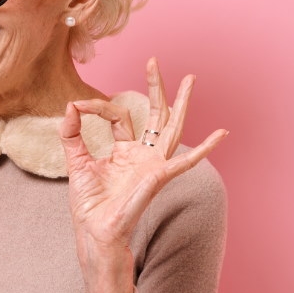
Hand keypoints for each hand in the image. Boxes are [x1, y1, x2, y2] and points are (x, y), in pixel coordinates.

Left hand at [59, 58, 227, 292]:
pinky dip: (205, 148)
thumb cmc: (89, 204)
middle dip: (155, 88)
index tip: (79, 106)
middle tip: (153, 61)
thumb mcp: (75, 162)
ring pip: (172, 127)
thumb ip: (72, 134)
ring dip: (181, 103)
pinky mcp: (158, 176)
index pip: (117, 116)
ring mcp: (153, 164)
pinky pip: (185, 161)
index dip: (97, 107)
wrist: (95, 231)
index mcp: (125, 150)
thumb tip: (71, 105)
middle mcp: (143, 155)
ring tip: (191, 79)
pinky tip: (221, 133)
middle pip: (155, 114)